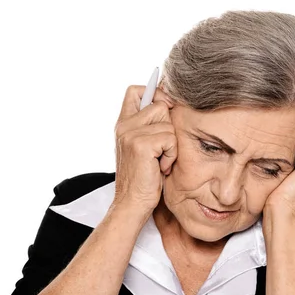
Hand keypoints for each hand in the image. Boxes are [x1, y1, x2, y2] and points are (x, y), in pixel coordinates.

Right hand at [113, 85, 176, 215]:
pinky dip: (171, 155)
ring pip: (168, 123)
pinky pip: (170, 138)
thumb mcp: (143, 148)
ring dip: (171, 145)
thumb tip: (169, 103)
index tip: (166, 109)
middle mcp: (124, 126)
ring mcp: (130, 134)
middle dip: (168, 128)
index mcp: (123, 124)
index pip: (136, 90)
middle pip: (160, 105)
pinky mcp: (141, 144)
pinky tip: (161, 167)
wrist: (132, 203)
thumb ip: (149, 126)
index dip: (155, 93)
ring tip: (160, 161)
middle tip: (161, 151)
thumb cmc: (142, 179)